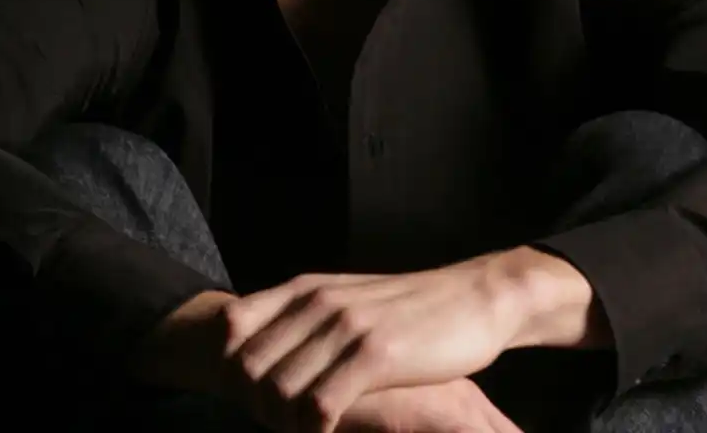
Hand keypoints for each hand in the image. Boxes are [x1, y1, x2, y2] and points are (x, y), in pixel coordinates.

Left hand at [217, 256, 525, 432]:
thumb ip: (305, 319)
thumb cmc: (409, 310)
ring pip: (278, 389)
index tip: (255, 395)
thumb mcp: (347, 301)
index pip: (232, 327)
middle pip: (247, 366)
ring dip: (284, 422)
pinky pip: (320, 405)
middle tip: (282, 422)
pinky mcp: (376, 354)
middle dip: (255, 404)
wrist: (476, 298)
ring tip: (307, 429)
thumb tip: (257, 350)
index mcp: (305, 288)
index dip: (230, 368)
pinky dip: (314, 430)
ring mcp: (346, 326)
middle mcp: (318, 302)